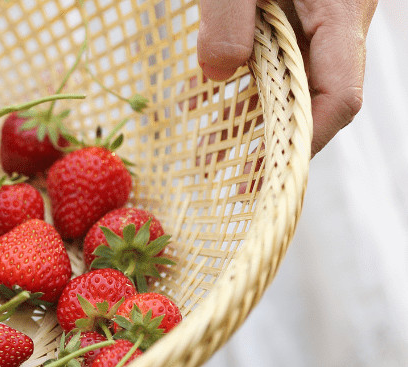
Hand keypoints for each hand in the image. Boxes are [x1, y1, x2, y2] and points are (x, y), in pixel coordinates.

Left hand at [197, 0, 377, 155]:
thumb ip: (228, 21)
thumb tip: (218, 72)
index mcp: (340, 11)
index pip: (339, 94)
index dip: (307, 136)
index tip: (272, 167)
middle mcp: (338, 21)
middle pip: (314, 93)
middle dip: (272, 136)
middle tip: (237, 176)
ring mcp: (318, 18)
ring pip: (290, 78)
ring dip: (250, 114)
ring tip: (212, 151)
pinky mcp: (298, 11)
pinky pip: (272, 55)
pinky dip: (240, 80)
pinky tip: (201, 100)